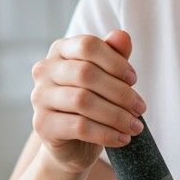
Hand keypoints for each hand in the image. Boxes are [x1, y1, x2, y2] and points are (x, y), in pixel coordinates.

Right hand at [30, 29, 145, 174]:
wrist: (72, 143)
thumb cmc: (92, 103)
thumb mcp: (106, 77)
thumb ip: (114, 55)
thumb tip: (122, 36)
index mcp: (60, 50)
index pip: (87, 46)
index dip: (115, 61)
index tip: (134, 79)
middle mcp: (44, 70)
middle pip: (85, 74)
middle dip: (120, 92)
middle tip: (140, 108)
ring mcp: (39, 97)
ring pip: (82, 101)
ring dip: (116, 115)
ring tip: (135, 126)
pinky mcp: (42, 125)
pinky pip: (79, 127)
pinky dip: (106, 133)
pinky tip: (122, 138)